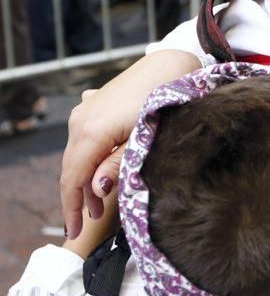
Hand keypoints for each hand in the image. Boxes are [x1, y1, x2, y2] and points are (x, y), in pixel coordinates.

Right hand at [60, 50, 199, 238]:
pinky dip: (91, 159)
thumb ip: (119, 165)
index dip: (72, 209)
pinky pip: (85, 140)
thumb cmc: (164, 101)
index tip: (75, 232)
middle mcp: (80, 120)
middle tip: (90, 223)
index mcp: (89, 132)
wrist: (171, 63)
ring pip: (79, 153)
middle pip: (72, 168)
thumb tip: (96, 189)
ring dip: (87, 178)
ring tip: (100, 202)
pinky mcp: (94, 105)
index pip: (72, 179)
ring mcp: (85, 110)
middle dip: (80, 197)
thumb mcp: (144, 140)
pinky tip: (100, 170)